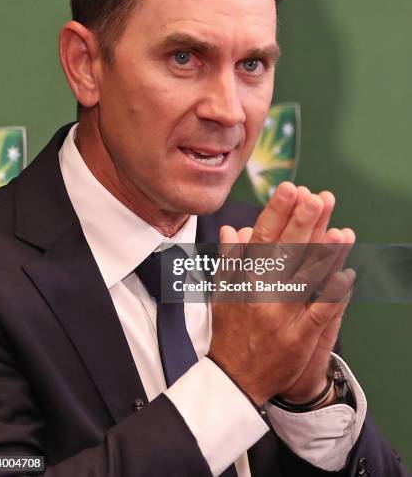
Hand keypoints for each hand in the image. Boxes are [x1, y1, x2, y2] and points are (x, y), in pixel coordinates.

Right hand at [208, 182, 355, 406]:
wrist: (233, 379)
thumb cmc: (228, 331)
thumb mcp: (220, 292)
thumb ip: (228, 259)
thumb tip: (232, 228)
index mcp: (243, 280)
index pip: (261, 239)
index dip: (276, 213)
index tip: (289, 189)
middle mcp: (262, 294)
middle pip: (285, 253)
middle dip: (302, 223)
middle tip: (316, 197)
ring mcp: (281, 316)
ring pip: (305, 279)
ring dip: (324, 254)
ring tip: (340, 230)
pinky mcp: (298, 338)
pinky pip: (319, 314)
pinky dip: (333, 296)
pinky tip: (347, 276)